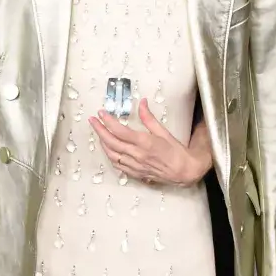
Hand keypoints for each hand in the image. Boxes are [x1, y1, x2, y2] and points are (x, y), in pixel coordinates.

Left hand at [89, 99, 212, 186]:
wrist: (183, 171)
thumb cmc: (176, 151)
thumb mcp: (163, 132)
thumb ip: (149, 118)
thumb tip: (142, 103)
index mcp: (144, 142)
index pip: (119, 131)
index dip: (107, 121)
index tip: (101, 113)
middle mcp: (137, 154)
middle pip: (111, 142)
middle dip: (99, 130)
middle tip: (92, 121)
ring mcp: (134, 165)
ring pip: (111, 154)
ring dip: (102, 143)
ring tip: (99, 133)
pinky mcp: (135, 173)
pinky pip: (118, 165)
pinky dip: (110, 156)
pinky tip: (108, 149)